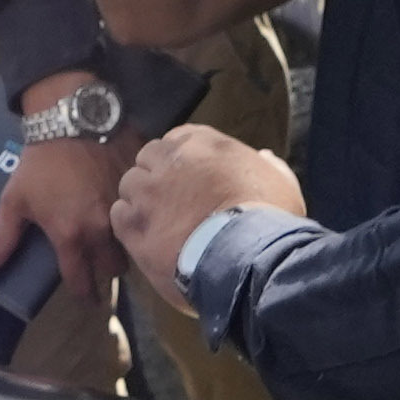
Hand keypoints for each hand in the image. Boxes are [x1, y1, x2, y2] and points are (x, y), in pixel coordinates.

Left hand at [0, 120, 125, 299]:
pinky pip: (144, 212)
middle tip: (101, 267)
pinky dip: (137, 216)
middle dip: (107, 272)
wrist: (72, 118)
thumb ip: (0, 241)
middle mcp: (103, 229)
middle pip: (114, 269)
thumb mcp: (15, 202)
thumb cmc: (39, 163)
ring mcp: (125, 208)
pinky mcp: (139, 188)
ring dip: (124, 248)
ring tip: (115, 244)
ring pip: (133, 243)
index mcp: (71, 236)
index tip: (87, 300)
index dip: (84, 294)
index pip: (82, 281)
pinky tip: (131, 212)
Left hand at [110, 116, 290, 266]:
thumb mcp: (280, 183)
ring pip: (129, 187)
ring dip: (141, 202)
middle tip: (171, 203)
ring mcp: (148, 193)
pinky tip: (147, 239)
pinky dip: (129, 226)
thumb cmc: (268, 218)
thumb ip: (268, 166)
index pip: (175, 141)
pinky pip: (119, 217)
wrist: (247, 257)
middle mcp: (169, 160)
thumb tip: (264, 157)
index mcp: (202, 143)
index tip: (188, 180)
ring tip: (159, 224)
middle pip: (147, 160)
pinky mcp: (134, 227)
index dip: (179, 163)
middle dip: (155, 178)